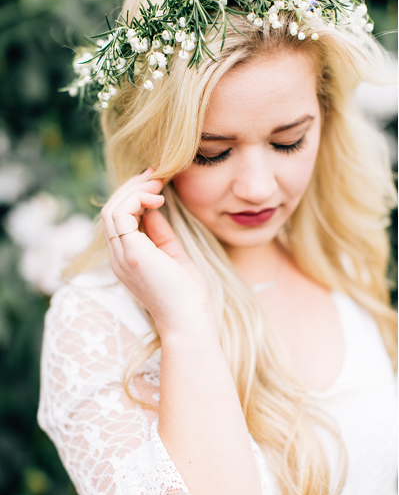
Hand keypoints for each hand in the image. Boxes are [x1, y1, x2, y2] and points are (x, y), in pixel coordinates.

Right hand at [101, 169, 212, 332]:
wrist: (190, 319)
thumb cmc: (187, 294)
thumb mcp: (174, 256)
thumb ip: (161, 234)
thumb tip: (155, 210)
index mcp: (127, 257)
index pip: (120, 218)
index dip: (135, 196)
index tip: (157, 184)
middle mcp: (118, 256)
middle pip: (112, 210)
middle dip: (133, 188)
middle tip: (156, 175)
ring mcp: (121, 255)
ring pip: (111, 209)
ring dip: (134, 190)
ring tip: (158, 184)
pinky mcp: (131, 254)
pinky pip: (120, 214)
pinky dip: (136, 200)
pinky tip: (158, 199)